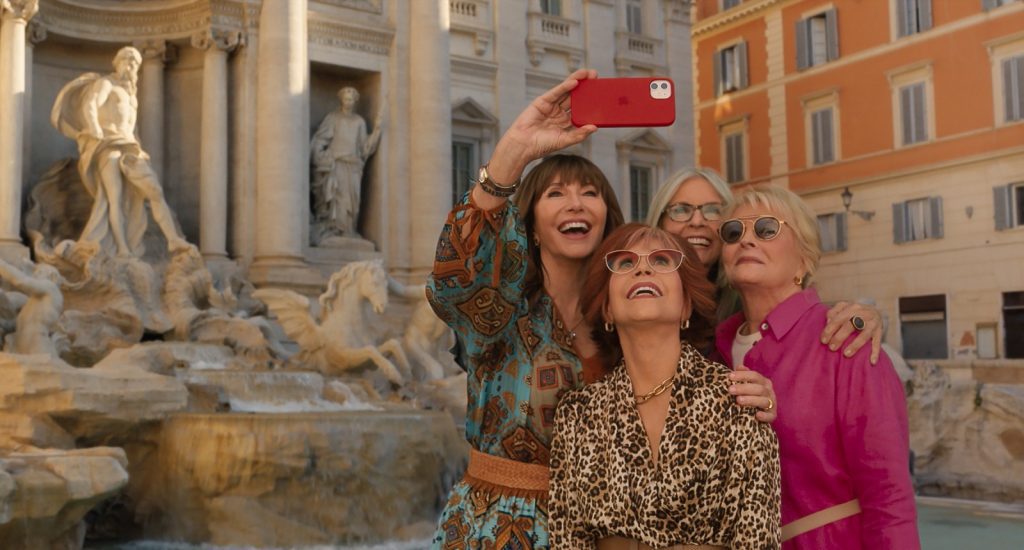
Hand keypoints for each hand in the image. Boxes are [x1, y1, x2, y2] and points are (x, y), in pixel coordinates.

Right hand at [485, 69, 598, 183]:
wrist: (523, 145)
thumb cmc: (542, 145)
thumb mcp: (564, 140)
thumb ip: (579, 134)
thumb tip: (595, 127)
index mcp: (566, 122)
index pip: (581, 108)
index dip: (591, 100)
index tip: (602, 93)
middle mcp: (560, 112)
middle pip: (575, 96)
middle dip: (585, 86)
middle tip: (596, 76)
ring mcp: (551, 105)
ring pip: (566, 91)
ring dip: (577, 81)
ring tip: (588, 73)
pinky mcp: (542, 101)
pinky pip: (555, 93)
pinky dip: (564, 87)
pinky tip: (574, 82)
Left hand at [728, 365, 776, 423]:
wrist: (762, 412)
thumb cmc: (752, 395)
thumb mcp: (749, 384)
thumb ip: (744, 375)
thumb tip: (739, 367)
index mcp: (763, 382)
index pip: (754, 376)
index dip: (743, 375)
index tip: (729, 376)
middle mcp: (769, 392)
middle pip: (758, 388)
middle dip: (744, 388)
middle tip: (730, 390)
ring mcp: (772, 404)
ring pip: (764, 401)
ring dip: (751, 400)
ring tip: (738, 400)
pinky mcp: (772, 415)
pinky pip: (770, 416)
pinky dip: (764, 415)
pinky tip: (757, 415)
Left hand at [822, 301, 882, 363]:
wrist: (875, 311)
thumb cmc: (853, 312)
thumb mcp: (843, 308)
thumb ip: (833, 313)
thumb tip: (828, 323)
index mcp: (852, 307)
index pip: (838, 318)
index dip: (829, 330)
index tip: (823, 340)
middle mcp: (864, 313)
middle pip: (850, 325)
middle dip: (839, 337)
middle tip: (831, 348)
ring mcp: (873, 323)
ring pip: (864, 335)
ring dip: (855, 345)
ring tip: (846, 354)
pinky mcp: (879, 332)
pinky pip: (877, 343)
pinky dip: (875, 352)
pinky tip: (872, 361)